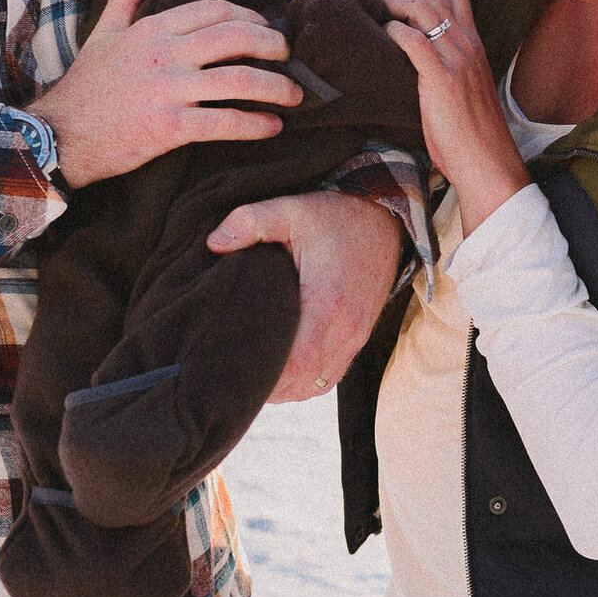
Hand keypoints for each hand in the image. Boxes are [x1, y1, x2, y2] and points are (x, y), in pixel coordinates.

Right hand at [28, 0, 300, 188]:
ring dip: (276, 88)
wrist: (58, 135)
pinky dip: (255, 125)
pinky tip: (272, 127)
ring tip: (294, 96)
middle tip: (289, 56)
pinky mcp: (169, 128)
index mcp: (153, 29)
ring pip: (239, 81)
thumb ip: (123, 0)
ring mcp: (168, 91)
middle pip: (236, 38)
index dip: (250, 17)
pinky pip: (224, 123)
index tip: (266, 29)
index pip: (215, 10)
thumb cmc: (84, 87)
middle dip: (272, 45)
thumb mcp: (101, 35)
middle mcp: (165, 54)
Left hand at [207, 190, 403, 400]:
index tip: (237, 368)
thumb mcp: (291, 209)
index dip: (268, 377)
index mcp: (327, 301)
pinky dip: (308, 380)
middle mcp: (346, 327)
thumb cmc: (336, 216)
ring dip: (289, 387)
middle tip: (237, 377)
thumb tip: (213, 242)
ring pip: (318, 384)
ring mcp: (356, 335)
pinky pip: (333, 375)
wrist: (384, 218)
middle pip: (305, 383)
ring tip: (259, 375)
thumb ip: (251, 222)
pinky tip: (287, 369)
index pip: (298, 363)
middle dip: (271, 388)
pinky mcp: (360, 335)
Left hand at [377, 0, 530, 236]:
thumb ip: (445, 65)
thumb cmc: (471, 132)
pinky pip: (413, 40)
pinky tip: (380, 34)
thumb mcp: (462, 88)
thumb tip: (416, 54)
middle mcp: (468, 43)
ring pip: (422, 7)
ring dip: (391, 0)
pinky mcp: (442, 78)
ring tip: (372, 7)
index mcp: (474, 42)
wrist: (487, 161)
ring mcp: (457, 58)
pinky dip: (393, 30)